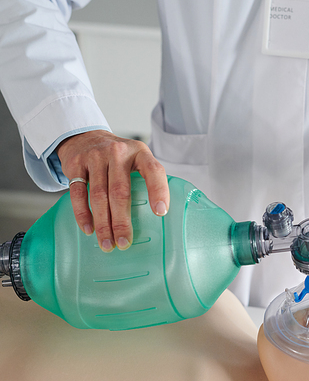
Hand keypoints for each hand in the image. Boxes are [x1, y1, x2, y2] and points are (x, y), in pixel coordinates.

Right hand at [57, 130, 169, 251]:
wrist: (86, 137)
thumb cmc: (118, 156)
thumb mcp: (137, 158)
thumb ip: (146, 179)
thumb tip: (158, 217)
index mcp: (139, 152)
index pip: (153, 171)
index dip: (158, 191)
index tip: (161, 213)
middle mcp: (117, 152)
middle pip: (120, 192)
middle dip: (122, 221)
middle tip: (125, 242)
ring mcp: (95, 157)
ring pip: (99, 196)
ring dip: (103, 223)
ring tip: (107, 243)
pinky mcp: (76, 165)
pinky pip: (78, 194)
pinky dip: (83, 214)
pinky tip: (88, 229)